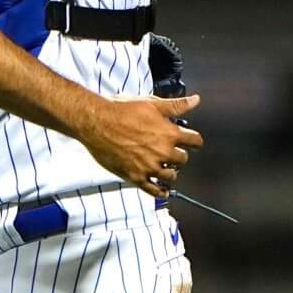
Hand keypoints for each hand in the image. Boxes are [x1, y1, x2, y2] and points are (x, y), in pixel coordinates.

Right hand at [78, 94, 203, 197]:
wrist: (96, 122)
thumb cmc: (121, 110)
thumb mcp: (151, 103)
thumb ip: (176, 106)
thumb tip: (195, 101)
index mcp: (169, 134)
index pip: (195, 141)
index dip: (194, 140)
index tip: (192, 141)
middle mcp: (162, 152)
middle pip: (183, 160)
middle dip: (179, 155)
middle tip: (172, 152)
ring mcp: (149, 167)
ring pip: (171, 176)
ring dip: (170, 172)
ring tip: (166, 169)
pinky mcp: (135, 177)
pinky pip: (153, 190)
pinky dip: (160, 192)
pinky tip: (163, 191)